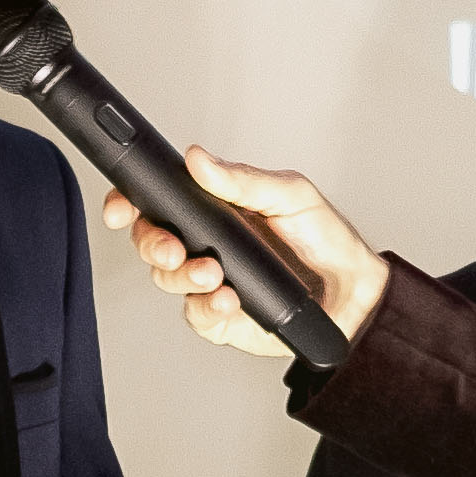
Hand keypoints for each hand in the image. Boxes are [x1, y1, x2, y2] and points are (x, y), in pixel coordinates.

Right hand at [116, 147, 390, 361]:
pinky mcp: (220, 318)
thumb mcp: (289, 195)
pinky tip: (230, 299)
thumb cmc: (322, 239)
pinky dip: (208, 307)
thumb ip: (243, 181)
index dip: (130, 203)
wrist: (352, 292)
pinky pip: (195, 315)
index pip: (158, 203)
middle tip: (174, 248)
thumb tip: (199, 159)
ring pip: (166, 280)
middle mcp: (203, 245)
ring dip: (184, 276)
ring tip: (215, 273)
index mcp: (212, 210)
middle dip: (152, 244)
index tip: (123, 206)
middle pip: (150, 243)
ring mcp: (209, 283)